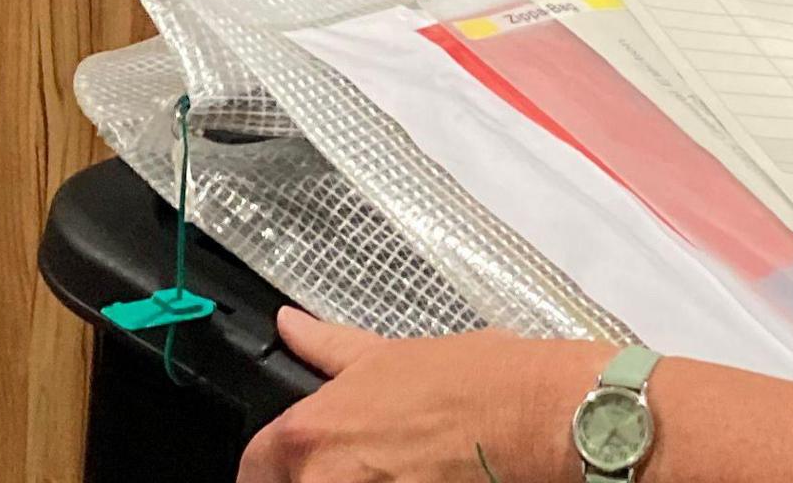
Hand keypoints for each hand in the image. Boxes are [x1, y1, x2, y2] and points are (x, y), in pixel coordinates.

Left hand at [240, 311, 607, 482]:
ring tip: (403, 471)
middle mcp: (324, 480)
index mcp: (309, 436)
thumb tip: (290, 325)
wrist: (538, 418)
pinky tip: (423, 480)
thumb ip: (328, 349)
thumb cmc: (473, 384)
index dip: (273, 471)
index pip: (254, 470)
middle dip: (314, 482)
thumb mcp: (388, 356)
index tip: (294, 470)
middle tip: (367, 469)